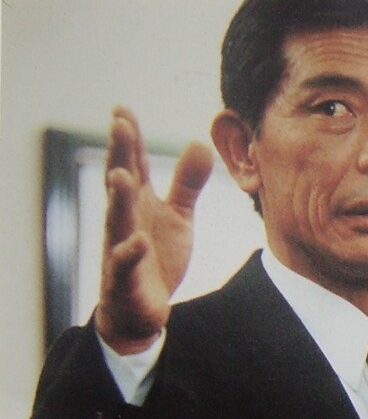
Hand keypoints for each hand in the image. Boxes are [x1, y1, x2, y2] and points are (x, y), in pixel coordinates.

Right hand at [96, 107, 213, 353]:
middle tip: (120, 126)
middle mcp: (126, 220)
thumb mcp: (178, 216)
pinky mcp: (125, 279)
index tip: (122, 110)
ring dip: (118, 198)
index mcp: (139, 203)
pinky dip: (131, 254)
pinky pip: (126, 265)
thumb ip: (187, 182)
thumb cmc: (156, 256)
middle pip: (121, 184)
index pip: (133, 165)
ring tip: (121, 175)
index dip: (129, 140)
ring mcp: (122, 248)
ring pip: (117, 220)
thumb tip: (200, 142)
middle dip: (120, 155)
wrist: (142, 308)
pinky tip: (140, 242)